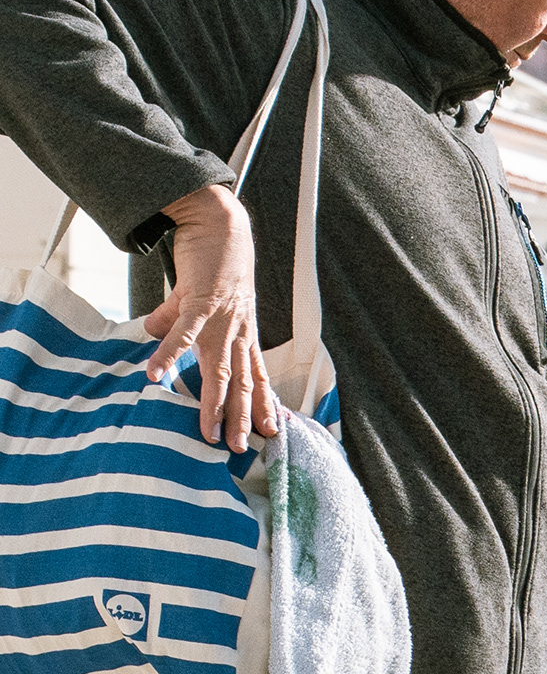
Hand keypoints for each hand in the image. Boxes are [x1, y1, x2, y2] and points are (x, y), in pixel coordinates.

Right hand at [148, 184, 276, 450]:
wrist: (220, 224)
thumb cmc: (213, 262)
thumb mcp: (195, 299)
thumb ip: (175, 320)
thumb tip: (149, 334)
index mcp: (242, 334)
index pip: (257, 377)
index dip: (263, 405)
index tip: (269, 434)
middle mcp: (238, 332)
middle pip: (243, 383)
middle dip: (243, 418)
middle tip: (241, 449)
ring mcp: (221, 319)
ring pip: (221, 369)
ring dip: (215, 403)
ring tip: (209, 431)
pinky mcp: (200, 301)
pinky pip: (183, 335)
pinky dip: (169, 355)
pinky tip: (155, 376)